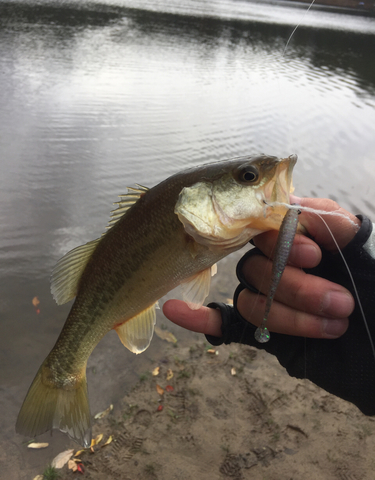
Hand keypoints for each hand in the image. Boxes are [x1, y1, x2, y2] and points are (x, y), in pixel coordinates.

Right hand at [163, 197, 358, 339]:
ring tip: (334, 324)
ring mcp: (269, 297)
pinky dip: (199, 318)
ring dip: (289, 315)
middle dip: (297, 287)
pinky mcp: (264, 331)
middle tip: (340, 301)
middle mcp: (280, 263)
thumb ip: (336, 224)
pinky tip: (174, 311)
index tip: (313, 256)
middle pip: (258, 267)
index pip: (268, 228)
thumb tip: (293, 206)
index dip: (284, 242)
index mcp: (303, 238)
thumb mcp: (370, 250)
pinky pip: (224, 323)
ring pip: (251, 299)